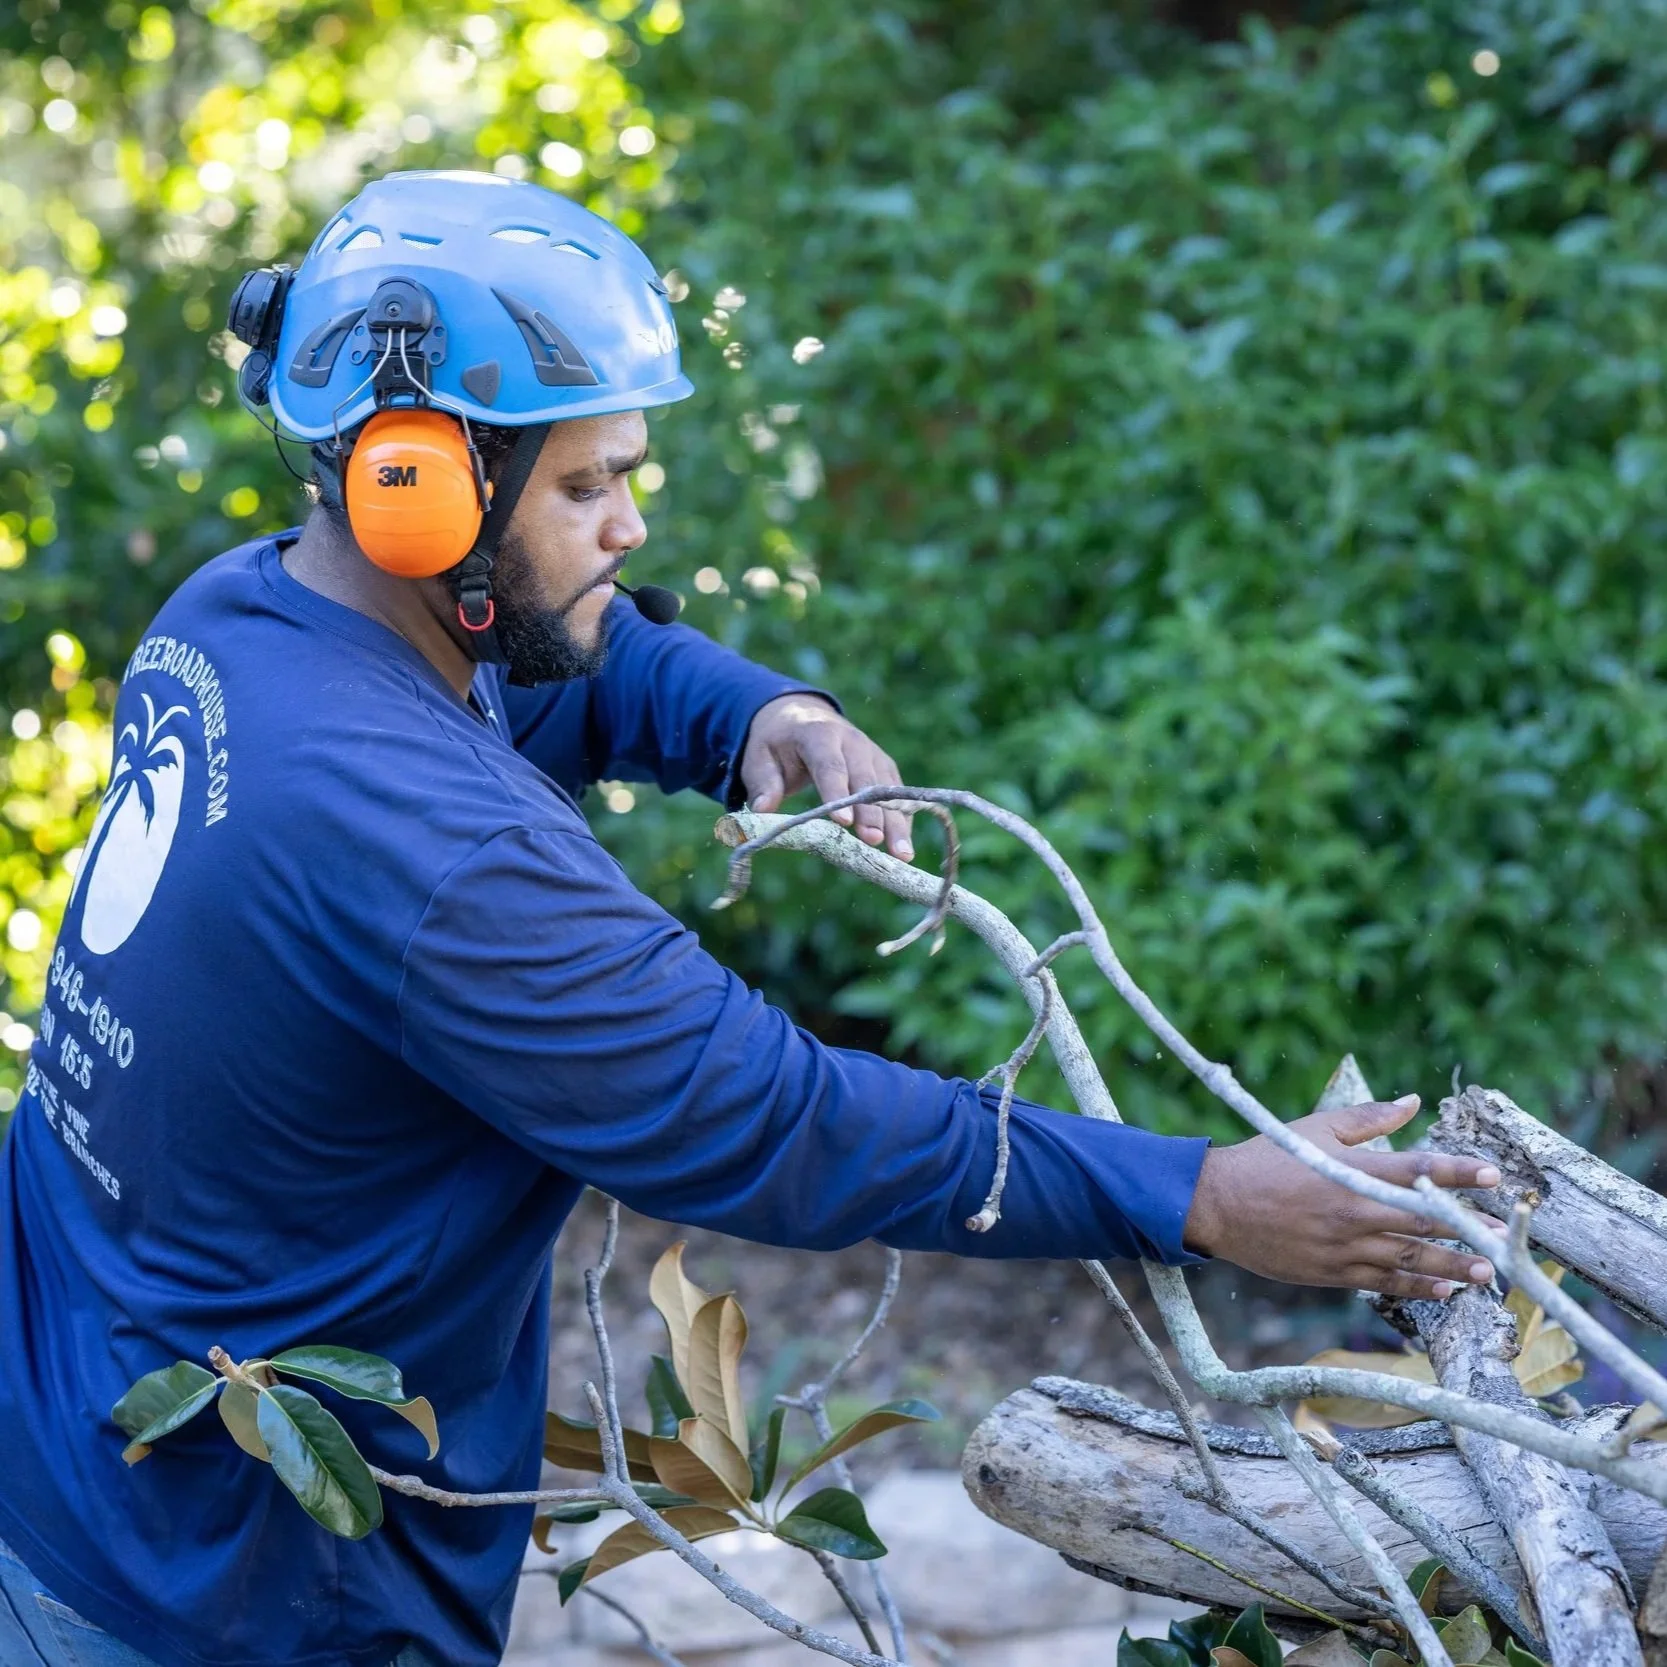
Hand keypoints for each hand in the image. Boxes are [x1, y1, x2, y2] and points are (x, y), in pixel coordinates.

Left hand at [741, 695, 915, 860]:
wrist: (801, 716)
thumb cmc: (778, 743)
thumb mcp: (759, 757)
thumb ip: (762, 782)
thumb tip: (762, 809)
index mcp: (818, 734)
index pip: (830, 765)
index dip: (837, 793)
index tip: (844, 822)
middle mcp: (851, 740)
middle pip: (865, 778)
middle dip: (871, 812)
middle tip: (874, 841)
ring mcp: (872, 752)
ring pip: (887, 788)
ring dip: (896, 821)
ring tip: (902, 853)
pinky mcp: (883, 766)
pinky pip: (896, 793)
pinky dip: (902, 819)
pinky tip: (904, 846)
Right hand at [1182, 1095, 1503, 1297]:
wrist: (1218, 1204)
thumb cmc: (1268, 1159)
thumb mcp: (1316, 1128)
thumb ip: (1369, 1118)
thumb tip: (1414, 1103)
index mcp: (1351, 1169)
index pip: (1418, 1169)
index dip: (1459, 1172)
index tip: (1493, 1175)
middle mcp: (1354, 1210)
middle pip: (1424, 1220)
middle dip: (1469, 1226)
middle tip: (1505, 1234)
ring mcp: (1344, 1246)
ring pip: (1411, 1259)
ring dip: (1454, 1265)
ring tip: (1489, 1270)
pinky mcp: (1332, 1272)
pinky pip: (1384, 1283)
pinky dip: (1418, 1287)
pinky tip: (1446, 1288)